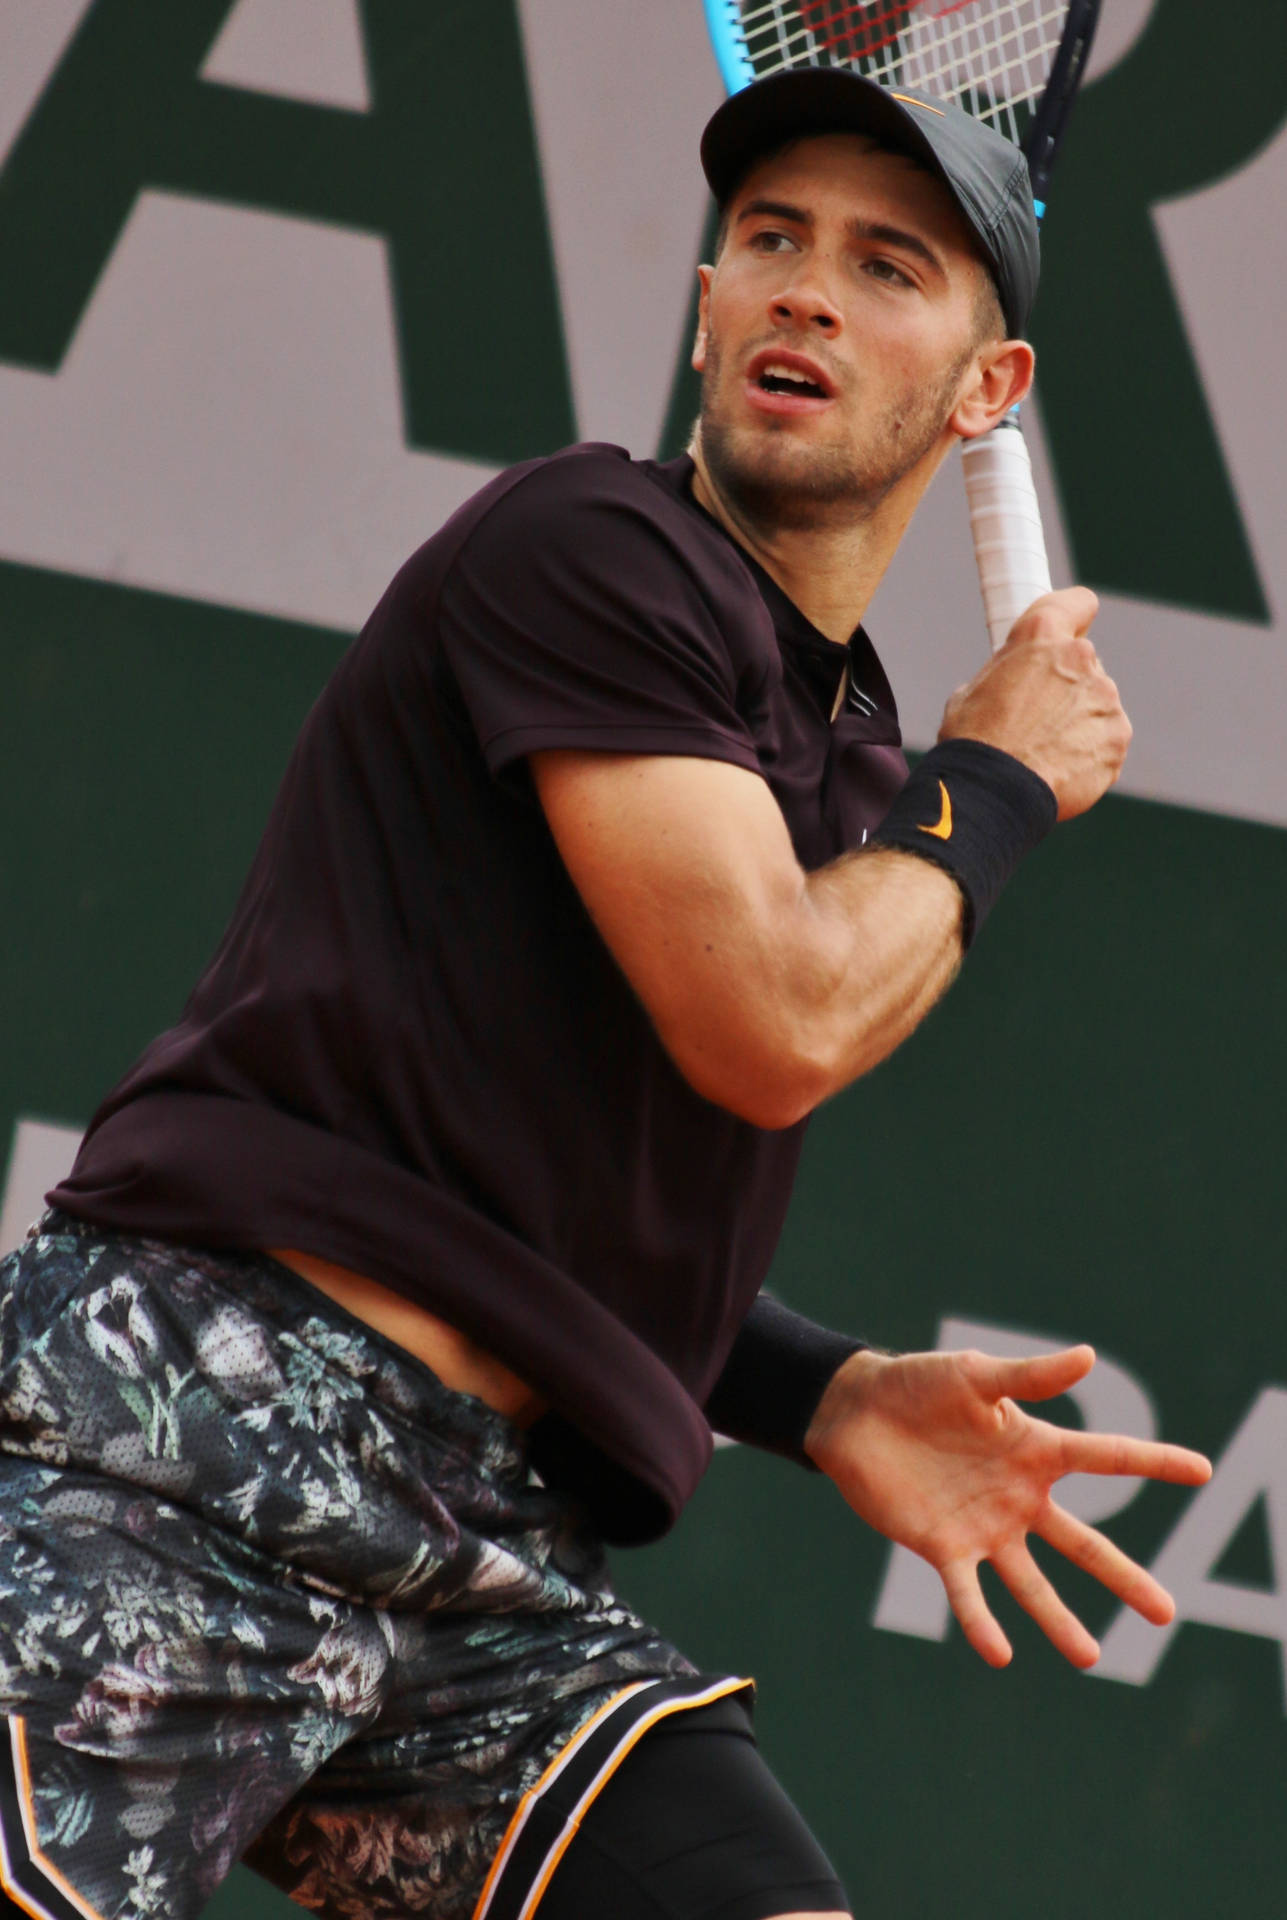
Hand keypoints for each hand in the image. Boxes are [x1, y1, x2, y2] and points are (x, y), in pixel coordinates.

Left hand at [804, 1344, 1211, 1668]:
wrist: (855, 1411)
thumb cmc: (918, 1385)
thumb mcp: (977, 1374)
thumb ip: (1031, 1376)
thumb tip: (1089, 1357)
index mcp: (1035, 1449)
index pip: (1106, 1457)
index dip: (1153, 1461)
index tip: (1203, 1471)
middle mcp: (1018, 1497)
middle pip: (1083, 1544)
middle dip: (1124, 1578)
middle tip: (1166, 1613)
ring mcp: (983, 1527)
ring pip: (1032, 1583)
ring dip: (1058, 1620)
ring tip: (1090, 1657)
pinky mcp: (941, 1546)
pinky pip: (967, 1592)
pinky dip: (982, 1622)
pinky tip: (1001, 1653)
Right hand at [938, 588, 1131, 819]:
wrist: (993, 792)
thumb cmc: (974, 742)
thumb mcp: (972, 691)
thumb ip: (1007, 674)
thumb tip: (1014, 683)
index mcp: (1041, 636)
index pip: (1077, 603)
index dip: (1073, 617)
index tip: (1069, 630)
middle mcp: (1080, 658)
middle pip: (1083, 663)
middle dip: (1065, 685)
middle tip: (1035, 717)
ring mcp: (1105, 698)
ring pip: (1096, 703)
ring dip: (1078, 720)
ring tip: (1043, 751)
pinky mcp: (1118, 736)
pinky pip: (1106, 738)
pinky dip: (1089, 752)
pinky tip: (1059, 768)